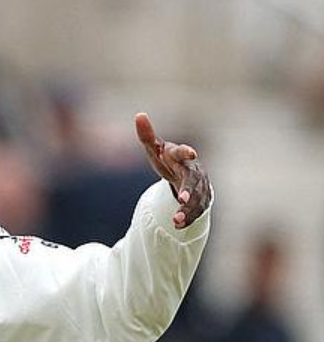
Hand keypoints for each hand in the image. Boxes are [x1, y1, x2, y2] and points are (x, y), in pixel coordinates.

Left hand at [135, 112, 211, 228]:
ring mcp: (199, 186)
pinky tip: (179, 226)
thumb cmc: (167, 158)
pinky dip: (189, 218)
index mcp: (180, 156)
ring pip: (197, 199)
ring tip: (176, 221)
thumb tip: (139, 115)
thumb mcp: (155, 148)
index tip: (191, 153)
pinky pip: (197, 210)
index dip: (186, 152)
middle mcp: (193, 170)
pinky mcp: (201, 199)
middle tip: (182, 200)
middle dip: (189, 191)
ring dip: (188, 210)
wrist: (184, 172)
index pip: (183, 153)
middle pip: (193, 181)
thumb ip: (147, 135)